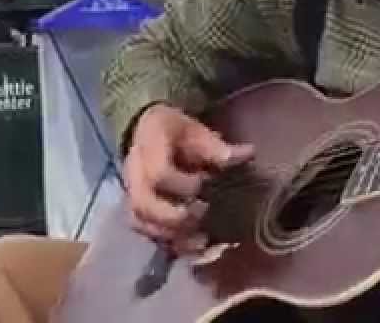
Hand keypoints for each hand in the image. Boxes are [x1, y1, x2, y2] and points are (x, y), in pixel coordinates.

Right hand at [125, 104, 253, 253]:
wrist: (146, 132)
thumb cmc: (173, 131)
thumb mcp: (194, 130)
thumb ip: (216, 146)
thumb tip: (248, 154)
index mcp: (148, 149)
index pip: (158, 174)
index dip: (183, 185)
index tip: (204, 182)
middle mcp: (134, 176)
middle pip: (142, 206)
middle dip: (174, 217)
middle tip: (203, 215)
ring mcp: (132, 195)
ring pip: (141, 224)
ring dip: (172, 236)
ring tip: (202, 241)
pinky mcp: (137, 211)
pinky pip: (146, 234)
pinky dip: (170, 244)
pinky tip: (195, 249)